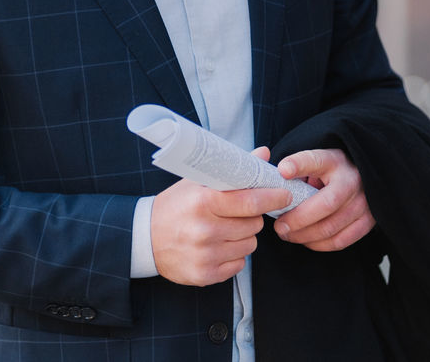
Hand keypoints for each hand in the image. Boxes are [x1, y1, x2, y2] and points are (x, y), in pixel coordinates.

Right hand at [150, 147, 292, 285]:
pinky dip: (234, 255)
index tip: (284, 194)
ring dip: (244, 237)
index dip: (272, 198)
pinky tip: (218, 246)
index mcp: (203, 201)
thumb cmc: (175, 205)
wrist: (145, 237)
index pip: (250, 202)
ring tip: (225, 229)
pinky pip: (239, 264)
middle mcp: (204, 229)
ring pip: (250, 245)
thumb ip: (234, 169)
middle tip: (239, 212)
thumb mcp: (198, 181)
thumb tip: (263, 153)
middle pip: (254, 224)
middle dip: (253, 217)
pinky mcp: (204, 274)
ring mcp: (204, 254)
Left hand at [273, 148, 375, 251]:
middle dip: (298, 220)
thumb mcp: (315, 161)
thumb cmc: (330, 171)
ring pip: (331, 227)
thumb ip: (297, 168)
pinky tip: (306, 240)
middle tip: (279, 226)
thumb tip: (278, 175)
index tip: (282, 171)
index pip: (315, 160)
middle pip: (325, 205)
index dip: (299, 164)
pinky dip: (320, 245)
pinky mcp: (368, 221)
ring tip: (288, 234)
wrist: (360, 177)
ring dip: (305, 236)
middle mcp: (352, 180)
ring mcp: (363, 202)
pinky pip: (340, 241)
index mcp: (334, 161)